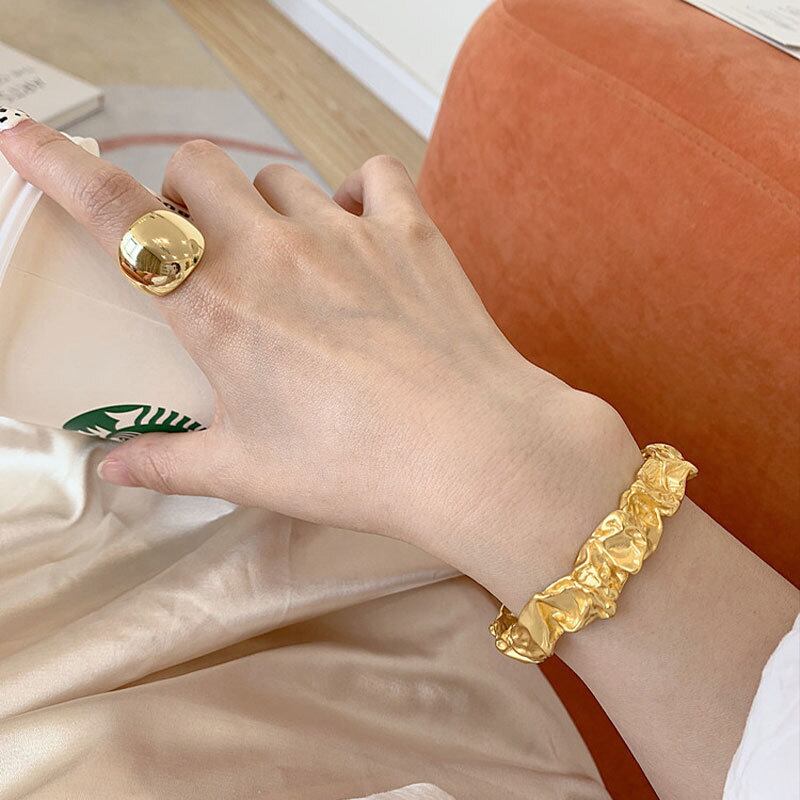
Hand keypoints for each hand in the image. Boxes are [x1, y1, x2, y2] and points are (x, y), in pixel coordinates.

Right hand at [0, 119, 639, 603]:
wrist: (470, 450)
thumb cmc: (355, 466)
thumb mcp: (247, 471)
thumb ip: (169, 461)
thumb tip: (114, 465)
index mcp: (219, 308)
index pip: (119, 217)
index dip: (65, 169)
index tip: (29, 141)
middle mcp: (273, 251)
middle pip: (199, 167)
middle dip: (185, 193)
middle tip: (205, 246)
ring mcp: (345, 232)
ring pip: (279, 175)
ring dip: (266, 203)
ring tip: (289, 258)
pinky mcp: (409, 230)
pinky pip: (369, 175)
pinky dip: (354, 194)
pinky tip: (359, 235)